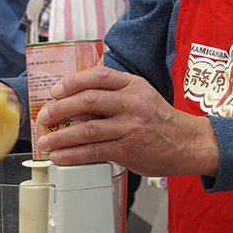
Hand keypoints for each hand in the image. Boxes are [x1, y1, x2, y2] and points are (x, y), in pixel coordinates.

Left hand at [35, 66, 218, 177]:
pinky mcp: (127, 150)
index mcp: (133, 85)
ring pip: (87, 128)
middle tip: (45, 116)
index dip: (72, 82)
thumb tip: (78, 95)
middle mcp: (132, 103)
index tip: (55, 90)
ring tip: (45, 140)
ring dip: (61, 135)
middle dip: (60, 108)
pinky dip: (72, 154)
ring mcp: (130, 127)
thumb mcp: (142, 95)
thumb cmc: (160, 120)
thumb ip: (115, 91)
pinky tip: (60, 156)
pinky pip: (94, 151)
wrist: (188, 143)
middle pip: (88, 100)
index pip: (98, 76)